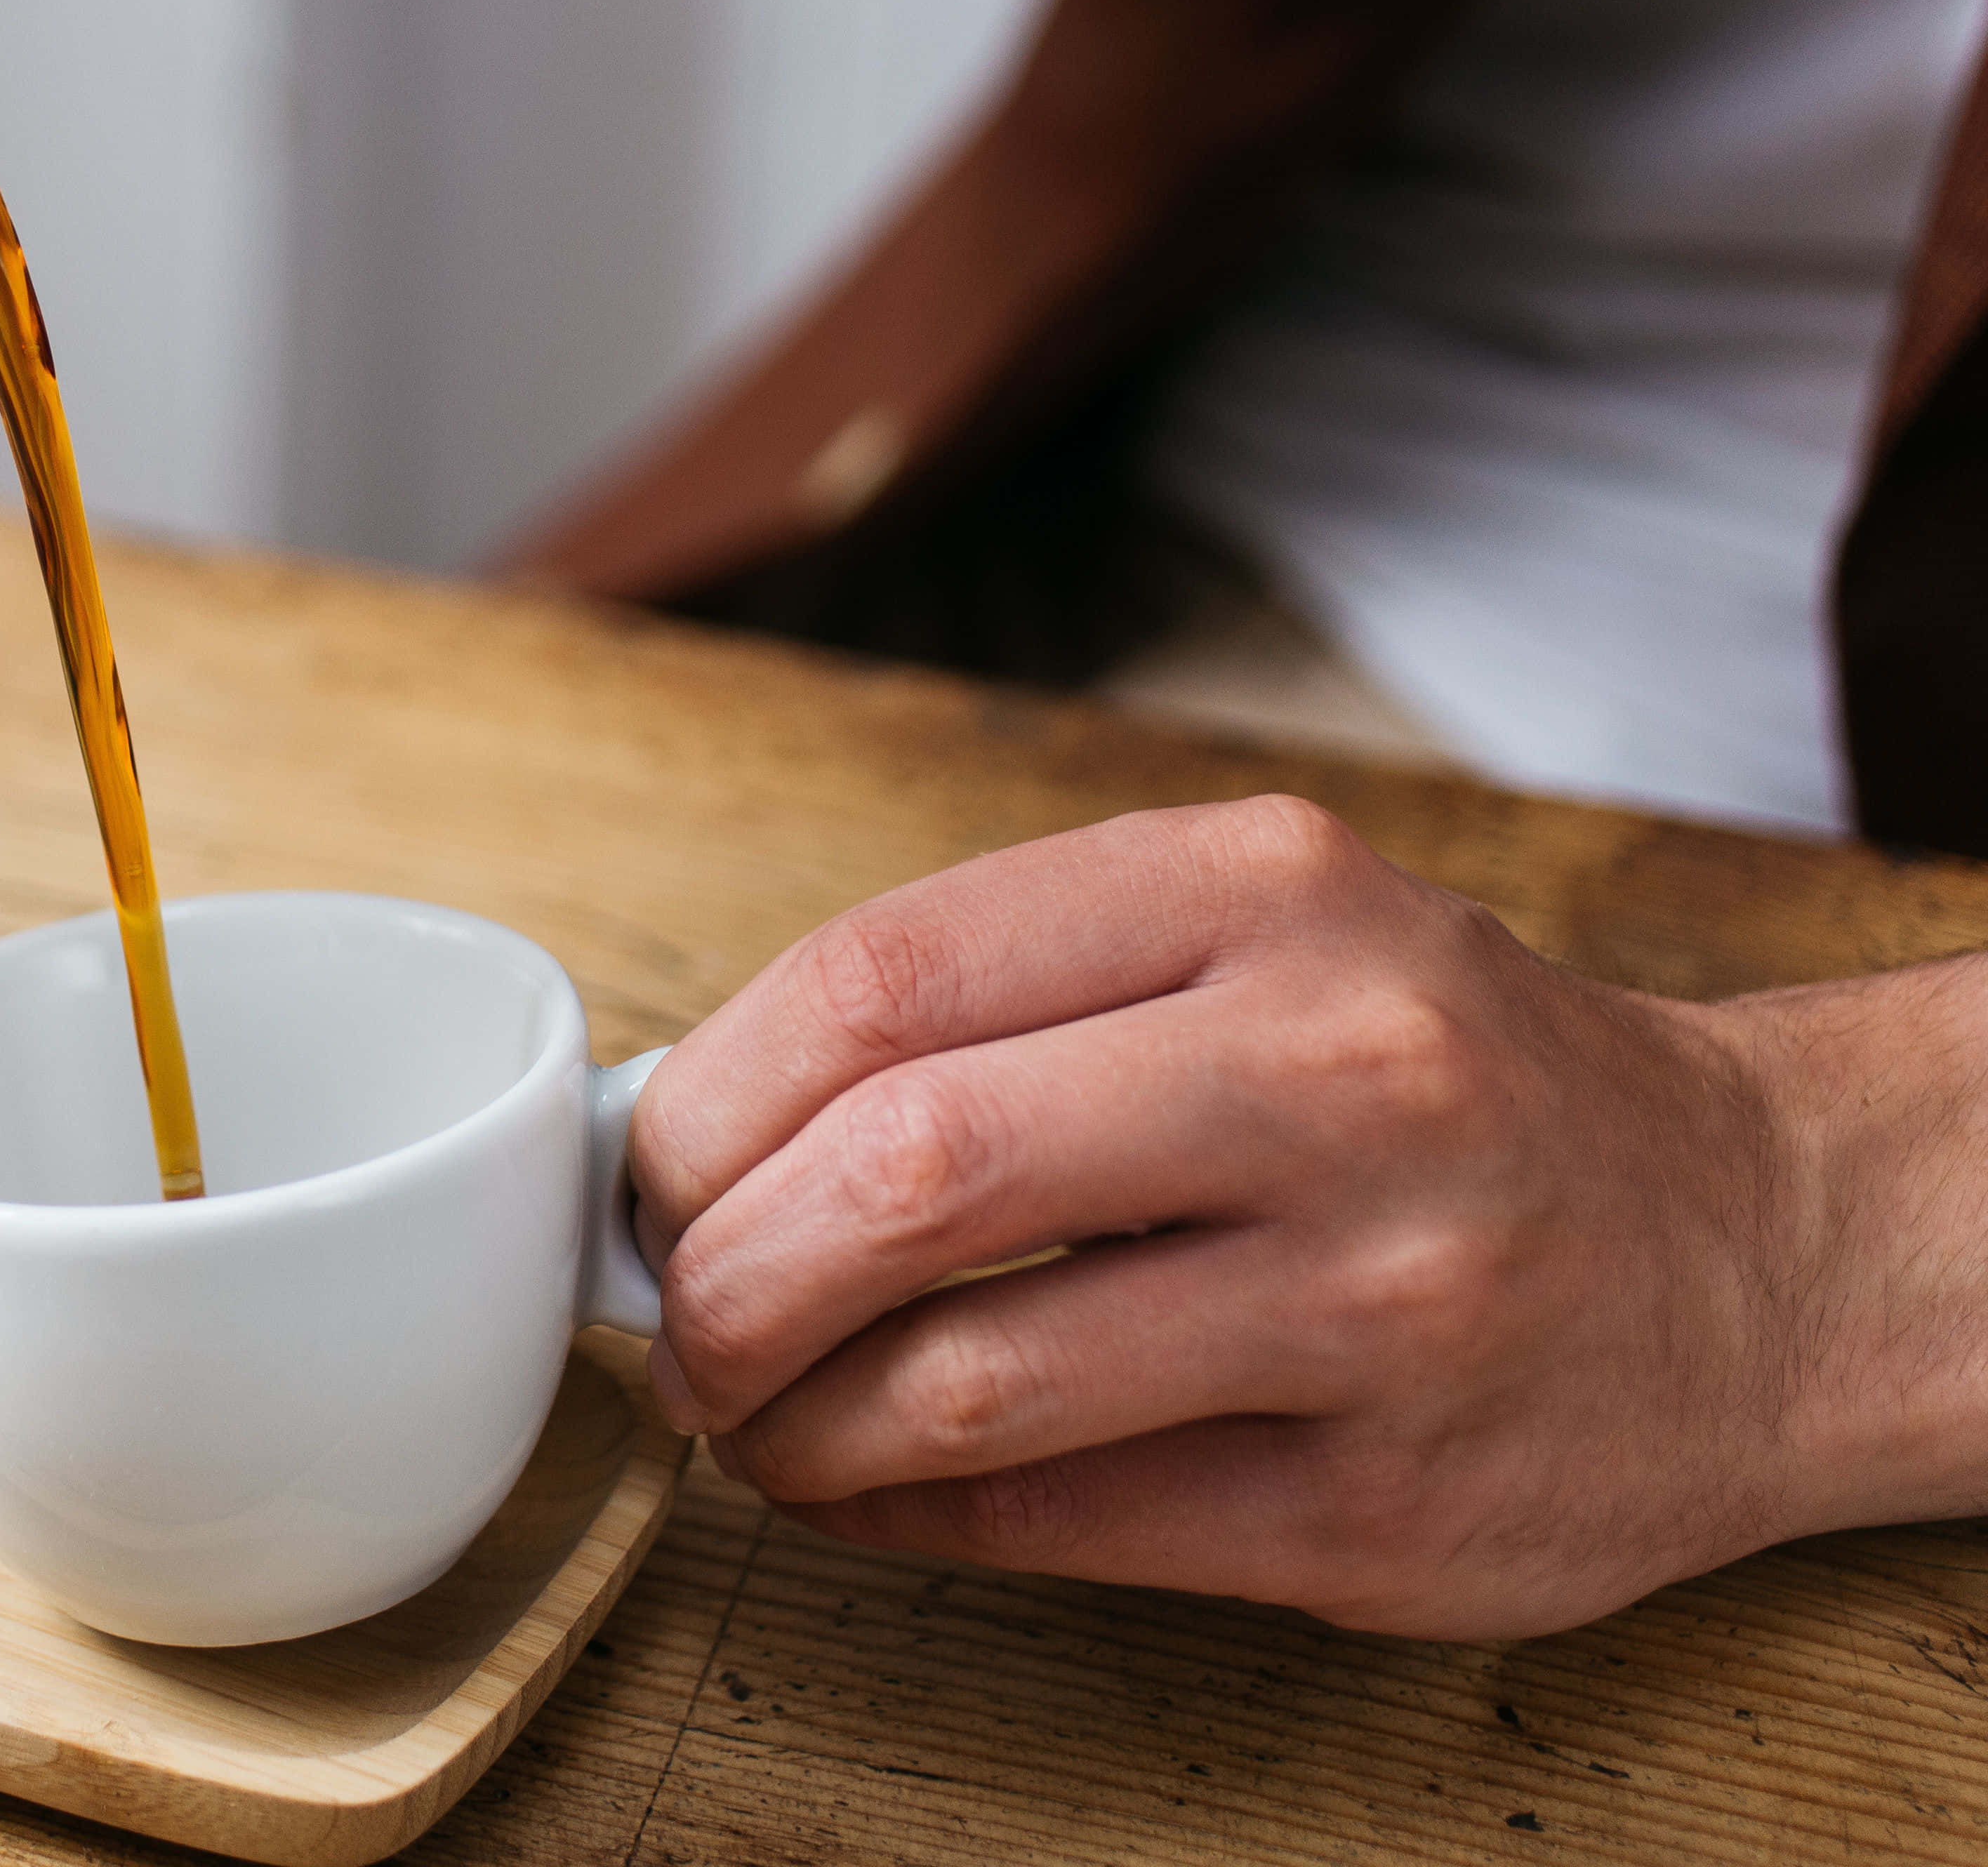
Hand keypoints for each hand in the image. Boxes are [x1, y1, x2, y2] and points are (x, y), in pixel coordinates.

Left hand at [630, 793, 1987, 1637]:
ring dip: (787, 1419)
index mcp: (1258, 894)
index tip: (653, 1168)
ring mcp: (1375, 1299)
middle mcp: (1332, 1074)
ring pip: (963, 1377)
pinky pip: (1053, 1520)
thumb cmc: (1442, 1081)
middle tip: (677, 1315)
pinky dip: (897, 1514)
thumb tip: (700, 1120)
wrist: (1762, 1247)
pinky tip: (859, 1484)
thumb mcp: (1251, 938)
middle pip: (903, 1171)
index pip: (878, 979)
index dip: (708, 1096)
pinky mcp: (1384, 1502)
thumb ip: (1001, 998)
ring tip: (747, 1417)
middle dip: (722, 1268)